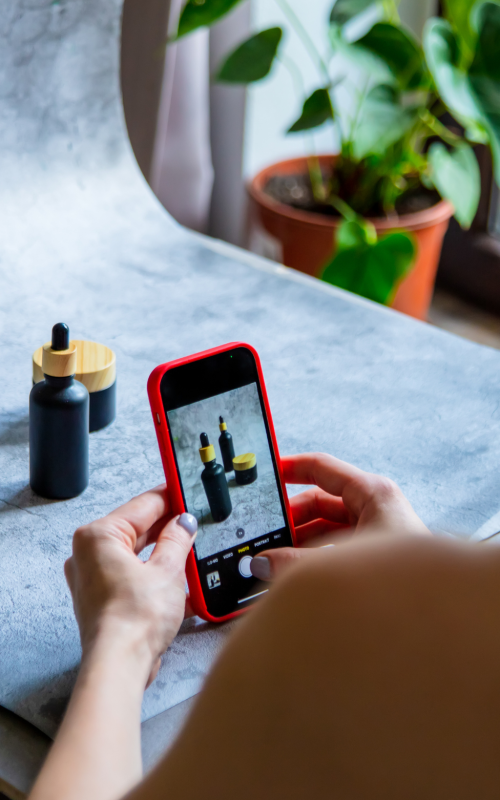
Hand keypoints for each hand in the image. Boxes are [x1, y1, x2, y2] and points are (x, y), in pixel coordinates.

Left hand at [65, 486, 196, 684]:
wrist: (120, 664)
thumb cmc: (134, 620)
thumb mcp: (168, 570)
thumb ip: (178, 539)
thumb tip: (183, 523)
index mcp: (99, 536)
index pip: (143, 505)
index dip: (170, 498)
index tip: (186, 492)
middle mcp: (88, 553)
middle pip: (136, 528)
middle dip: (167, 526)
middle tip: (193, 521)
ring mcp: (92, 577)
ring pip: (134, 551)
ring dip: (161, 551)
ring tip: (188, 548)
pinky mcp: (100, 597)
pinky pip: (129, 572)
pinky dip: (151, 571)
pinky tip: (174, 574)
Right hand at [251, 452, 428, 580]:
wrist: (441, 610)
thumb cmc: (408, 578)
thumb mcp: (342, 563)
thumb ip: (296, 565)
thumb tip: (263, 564)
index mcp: (371, 493)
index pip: (322, 468)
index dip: (291, 468)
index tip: (267, 474)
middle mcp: (375, 507)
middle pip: (320, 502)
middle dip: (292, 519)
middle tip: (266, 534)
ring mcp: (376, 530)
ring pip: (328, 527)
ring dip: (302, 543)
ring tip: (278, 560)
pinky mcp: (377, 554)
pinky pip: (339, 547)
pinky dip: (318, 558)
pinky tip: (300, 576)